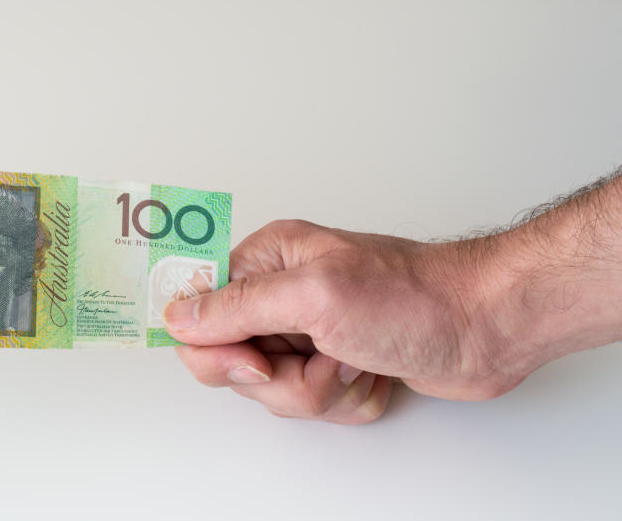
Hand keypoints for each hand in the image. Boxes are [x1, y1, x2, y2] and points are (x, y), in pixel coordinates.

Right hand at [163, 220, 527, 423]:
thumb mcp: (314, 298)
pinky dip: (346, 399)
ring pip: (275, 391)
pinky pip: (313, 402)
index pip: (198, 313)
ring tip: (356, 360)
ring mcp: (307, 331)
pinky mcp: (334, 361)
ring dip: (322, 390)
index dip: (219, 349)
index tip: (262, 361)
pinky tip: (373, 372)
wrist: (485, 326)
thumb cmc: (414, 297)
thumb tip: (178, 317)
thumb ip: (238, 308)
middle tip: (324, 356)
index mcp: (267, 262)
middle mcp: (280, 294)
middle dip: (284, 378)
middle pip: (234, 363)